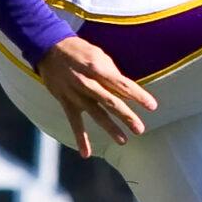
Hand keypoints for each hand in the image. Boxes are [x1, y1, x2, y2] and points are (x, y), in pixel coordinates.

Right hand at [35, 36, 158, 156]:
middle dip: (126, 116)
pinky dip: (80, 138)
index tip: (152, 106)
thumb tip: (125, 88)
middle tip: (140, 129)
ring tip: (123, 141)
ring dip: (110, 128)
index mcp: (99, 69)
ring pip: (96, 114)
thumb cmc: (79, 50)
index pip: (123, 85)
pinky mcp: (66, 102)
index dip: (138, 96)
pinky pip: (74, 123)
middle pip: (111, 102)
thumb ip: (112, 72)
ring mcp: (76, 94)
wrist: (49, 48)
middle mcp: (88, 83)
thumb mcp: (99, 55)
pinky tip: (86, 153)